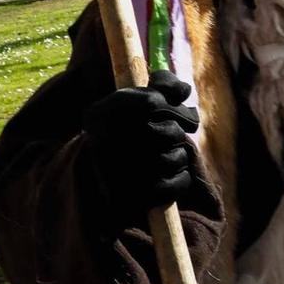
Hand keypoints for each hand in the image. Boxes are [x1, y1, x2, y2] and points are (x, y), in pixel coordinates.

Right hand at [83, 71, 198, 221]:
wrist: (100, 176)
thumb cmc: (126, 128)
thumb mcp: (136, 98)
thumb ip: (163, 84)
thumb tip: (184, 91)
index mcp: (99, 115)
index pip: (151, 102)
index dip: (170, 104)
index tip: (172, 107)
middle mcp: (103, 144)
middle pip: (168, 132)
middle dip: (177, 131)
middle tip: (173, 133)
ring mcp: (117, 174)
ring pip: (174, 158)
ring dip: (179, 155)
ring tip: (168, 154)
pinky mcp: (132, 199)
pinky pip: (178, 183)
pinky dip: (181, 178)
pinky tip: (170, 174)